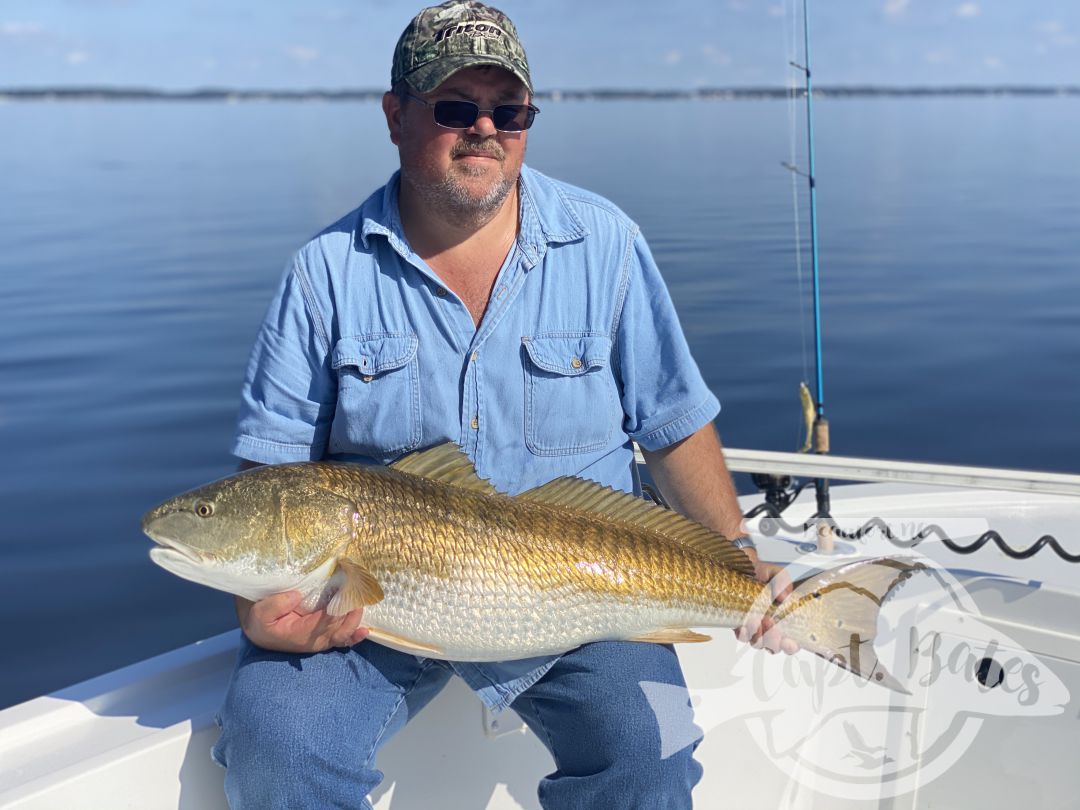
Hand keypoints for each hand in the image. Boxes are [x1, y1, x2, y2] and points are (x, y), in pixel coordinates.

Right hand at [236, 591, 368, 653]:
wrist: (260, 632)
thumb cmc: (262, 621)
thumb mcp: (260, 613)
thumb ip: (276, 605)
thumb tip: (296, 596)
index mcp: (301, 634)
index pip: (325, 622)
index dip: (338, 608)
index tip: (346, 591)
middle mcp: (315, 640)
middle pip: (339, 628)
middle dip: (351, 612)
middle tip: (358, 594)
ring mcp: (321, 640)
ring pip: (344, 634)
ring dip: (355, 619)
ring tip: (362, 603)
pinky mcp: (324, 637)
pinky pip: (342, 639)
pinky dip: (354, 635)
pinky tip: (365, 630)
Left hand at [733, 550, 799, 654]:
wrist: (739, 566)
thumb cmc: (761, 573)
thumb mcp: (777, 574)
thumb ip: (784, 583)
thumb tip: (783, 597)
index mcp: (783, 618)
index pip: (790, 641)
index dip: (791, 646)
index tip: (790, 642)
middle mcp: (769, 626)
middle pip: (774, 647)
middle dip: (774, 641)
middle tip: (772, 627)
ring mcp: (753, 627)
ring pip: (757, 643)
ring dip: (758, 636)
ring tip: (757, 620)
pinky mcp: (738, 623)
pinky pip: (742, 636)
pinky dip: (744, 634)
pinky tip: (744, 625)